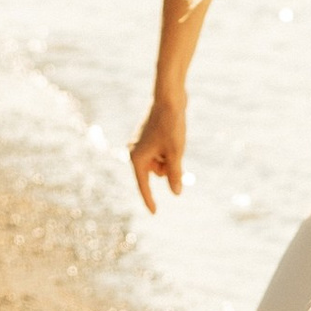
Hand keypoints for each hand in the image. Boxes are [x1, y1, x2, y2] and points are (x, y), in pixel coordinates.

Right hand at [128, 93, 185, 215]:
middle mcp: (135, 151)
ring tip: (175, 141)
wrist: (169, 97)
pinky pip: (159, 152)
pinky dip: (168, 151)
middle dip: (167, 168)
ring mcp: (141, 143)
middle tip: (174, 152)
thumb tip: (176, 193)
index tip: (154, 213)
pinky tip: (173, 136)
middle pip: (154, 173)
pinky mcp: (148, 136)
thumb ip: (175, 174)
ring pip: (158, 162)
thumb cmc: (171, 125)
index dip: (150, 200)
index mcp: (137, 158)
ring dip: (169, 159)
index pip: (143, 185)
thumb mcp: (175, 153)